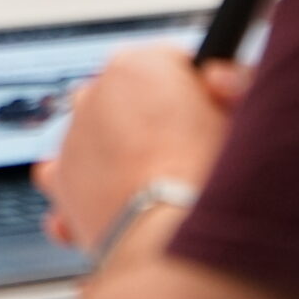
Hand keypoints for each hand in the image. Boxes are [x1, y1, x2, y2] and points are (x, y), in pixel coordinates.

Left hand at [35, 46, 248, 252]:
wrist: (167, 235)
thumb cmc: (206, 179)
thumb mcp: (238, 118)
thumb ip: (228, 85)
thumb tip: (216, 79)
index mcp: (142, 63)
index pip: (168, 63)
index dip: (190, 90)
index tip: (201, 110)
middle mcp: (99, 89)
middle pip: (127, 95)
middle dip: (148, 116)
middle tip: (177, 149)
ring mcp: (74, 132)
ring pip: (93, 130)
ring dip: (112, 148)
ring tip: (146, 180)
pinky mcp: (59, 176)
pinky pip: (63, 172)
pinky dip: (81, 185)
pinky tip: (109, 200)